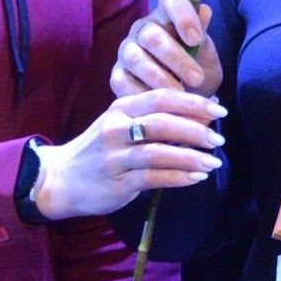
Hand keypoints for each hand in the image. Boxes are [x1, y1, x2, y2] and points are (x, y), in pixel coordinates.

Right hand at [31, 88, 227, 220]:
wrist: (61, 178)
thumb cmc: (101, 149)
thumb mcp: (123, 124)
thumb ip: (157, 116)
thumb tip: (206, 109)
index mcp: (121, 107)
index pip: (162, 98)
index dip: (194, 103)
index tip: (220, 110)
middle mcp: (116, 128)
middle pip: (163, 123)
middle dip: (196, 130)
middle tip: (218, 139)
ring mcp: (115, 156)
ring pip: (159, 153)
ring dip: (190, 157)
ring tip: (212, 162)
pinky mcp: (116, 182)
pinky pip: (153, 178)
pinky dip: (178, 177)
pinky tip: (196, 178)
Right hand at [110, 0, 223, 98]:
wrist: (185, 100)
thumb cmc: (196, 69)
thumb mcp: (205, 54)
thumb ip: (203, 36)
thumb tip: (204, 11)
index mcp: (166, 16)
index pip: (170, 0)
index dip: (182, 16)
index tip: (196, 39)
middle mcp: (142, 30)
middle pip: (152, 35)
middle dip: (176, 58)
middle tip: (196, 78)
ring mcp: (126, 52)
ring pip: (136, 58)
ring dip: (160, 78)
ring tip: (181, 94)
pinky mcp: (117, 76)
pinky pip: (124, 83)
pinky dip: (143, 94)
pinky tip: (160, 104)